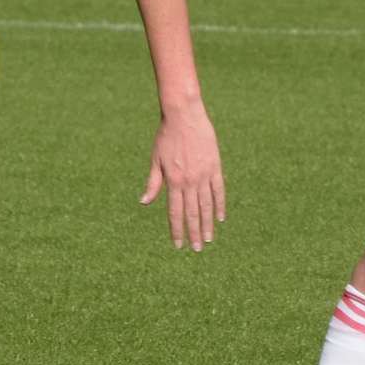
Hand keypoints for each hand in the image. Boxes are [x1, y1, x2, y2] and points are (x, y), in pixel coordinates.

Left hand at [139, 101, 223, 251]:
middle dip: (194, 233)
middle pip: (192, 213)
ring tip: (208, 239)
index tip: (178, 245)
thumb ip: (153, 183)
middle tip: (197, 249)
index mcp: (173, 181)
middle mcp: (189, 181)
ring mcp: (204, 174)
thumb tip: (144, 202)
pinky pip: (219, 190)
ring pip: (207, 205)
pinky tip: (220, 218)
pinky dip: (220, 205)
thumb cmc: (166, 136)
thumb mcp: (155, 160)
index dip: (177, 230)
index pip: (175, 212)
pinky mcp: (215, 166)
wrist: (184, 115)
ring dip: (207, 224)